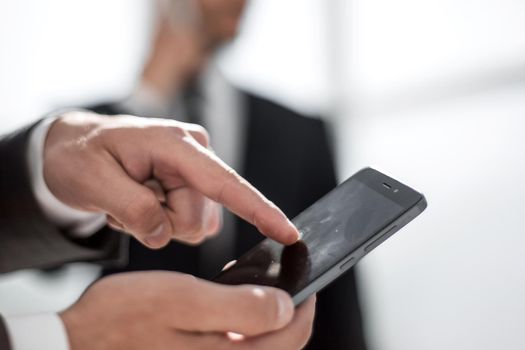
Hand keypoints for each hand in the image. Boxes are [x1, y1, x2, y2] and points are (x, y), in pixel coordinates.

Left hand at [43, 111, 298, 247]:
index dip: (260, 210)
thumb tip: (164, 234)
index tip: (290, 234)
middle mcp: (196, 156)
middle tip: (126, 202)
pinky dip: (159, 222)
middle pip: (199, 218)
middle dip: (161, 222)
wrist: (73, 149)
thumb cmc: (80, 156)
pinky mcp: (189, 188)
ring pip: (194, 226)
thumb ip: (133, 209)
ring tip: (130, 198)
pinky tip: (139, 201)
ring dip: (158, 223)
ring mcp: (194, 173)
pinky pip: (186, 224)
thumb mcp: (92, 180)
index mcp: (178, 145)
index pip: (226, 184)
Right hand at [60, 271, 315, 349]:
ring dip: (266, 327)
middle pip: (278, 349)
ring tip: (258, 298)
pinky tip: (229, 318)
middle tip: (283, 288)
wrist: (77, 346)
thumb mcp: (184, 300)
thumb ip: (240, 307)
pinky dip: (242, 336)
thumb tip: (286, 307)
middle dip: (289, 318)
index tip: (306, 284)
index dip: (305, 307)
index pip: (290, 337)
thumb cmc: (123, 319)